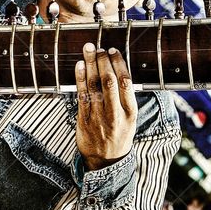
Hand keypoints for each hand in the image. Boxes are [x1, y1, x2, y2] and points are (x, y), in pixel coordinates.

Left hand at [74, 43, 136, 170]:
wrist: (106, 161)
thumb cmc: (119, 135)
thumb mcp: (131, 118)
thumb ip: (126, 97)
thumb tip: (120, 69)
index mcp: (130, 112)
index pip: (125, 82)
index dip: (118, 63)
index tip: (113, 50)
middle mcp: (115, 114)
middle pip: (108, 81)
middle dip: (102, 61)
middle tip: (99, 48)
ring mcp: (98, 117)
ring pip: (94, 86)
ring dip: (90, 64)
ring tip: (88, 49)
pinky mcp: (84, 120)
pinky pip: (81, 96)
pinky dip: (80, 79)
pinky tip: (79, 66)